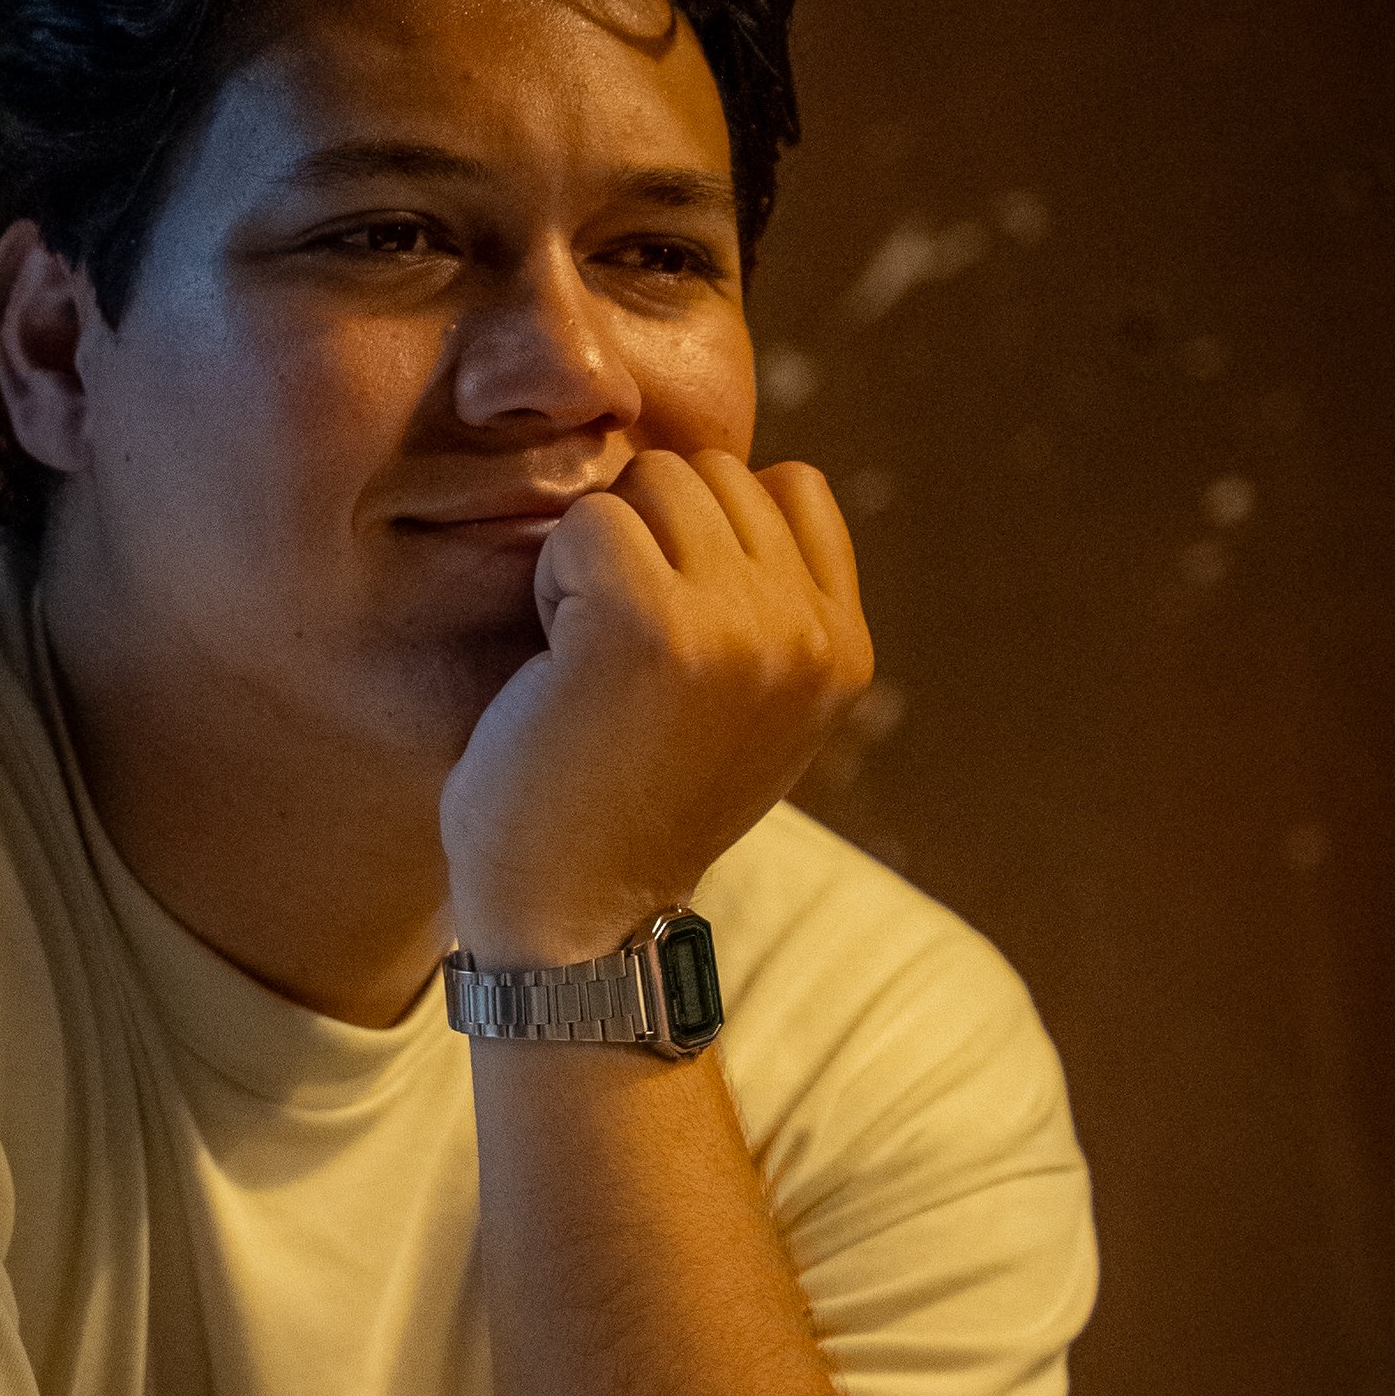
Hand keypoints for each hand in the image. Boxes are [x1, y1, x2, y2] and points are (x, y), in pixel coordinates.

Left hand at [439, 450, 871, 962]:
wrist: (574, 924)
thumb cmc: (624, 805)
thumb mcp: (740, 705)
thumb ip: (763, 603)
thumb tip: (725, 477)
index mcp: (844, 649)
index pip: (788, 486)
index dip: (702, 533)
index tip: (665, 636)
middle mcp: (809, 633)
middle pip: (708, 470)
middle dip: (644, 538)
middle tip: (614, 657)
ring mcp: (740, 624)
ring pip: (648, 481)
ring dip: (595, 555)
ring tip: (589, 660)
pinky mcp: (652, 623)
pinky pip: (587, 520)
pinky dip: (551, 579)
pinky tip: (557, 665)